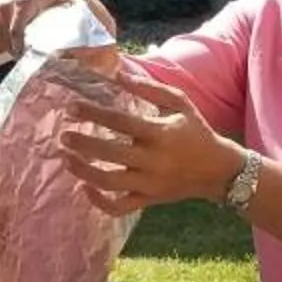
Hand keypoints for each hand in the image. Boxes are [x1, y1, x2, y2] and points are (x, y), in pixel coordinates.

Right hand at [0, 0, 116, 55]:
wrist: (95, 32)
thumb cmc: (99, 35)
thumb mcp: (102, 39)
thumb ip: (92, 48)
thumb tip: (68, 56)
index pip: (24, 2)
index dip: (17, 29)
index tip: (22, 51)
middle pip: (8, 6)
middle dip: (11, 36)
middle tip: (22, 57)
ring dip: (5, 35)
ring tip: (20, 52)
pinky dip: (0, 33)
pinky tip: (14, 45)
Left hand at [57, 67, 245, 217]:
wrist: (218, 170)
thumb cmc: (196, 131)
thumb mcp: (180, 103)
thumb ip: (149, 88)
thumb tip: (118, 73)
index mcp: (161, 134)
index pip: (121, 122)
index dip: (94, 113)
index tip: (72, 107)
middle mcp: (153, 160)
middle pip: (110, 153)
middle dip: (83, 145)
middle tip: (63, 136)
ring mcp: (149, 184)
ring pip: (110, 183)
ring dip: (84, 172)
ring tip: (66, 159)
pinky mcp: (148, 200)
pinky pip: (119, 207)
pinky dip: (99, 202)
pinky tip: (85, 188)